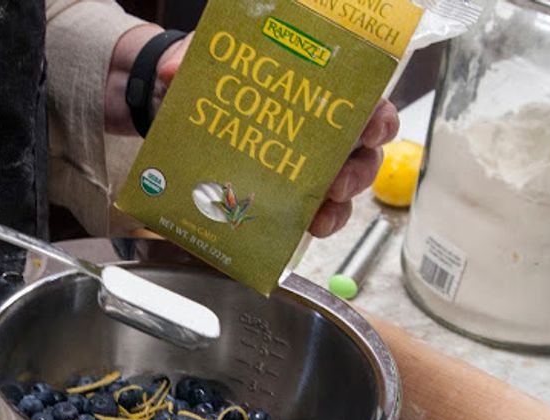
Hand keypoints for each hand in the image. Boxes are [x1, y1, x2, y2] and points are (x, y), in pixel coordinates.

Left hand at [157, 38, 398, 237]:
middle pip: (363, 155)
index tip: (370, 130)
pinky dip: (313, 225)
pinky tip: (304, 231)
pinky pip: (312, 216)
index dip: (378, 118)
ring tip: (321, 218)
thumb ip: (194, 58)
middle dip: (358, 172)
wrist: (181, 113)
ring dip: (339, 207)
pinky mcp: (286, 199)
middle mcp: (323, 136)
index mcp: (319, 96)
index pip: (366, 104)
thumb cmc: (215, 83)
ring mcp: (308, 170)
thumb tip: (171, 70)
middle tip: (339, 183)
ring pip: (343, 192)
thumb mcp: (209, 63)